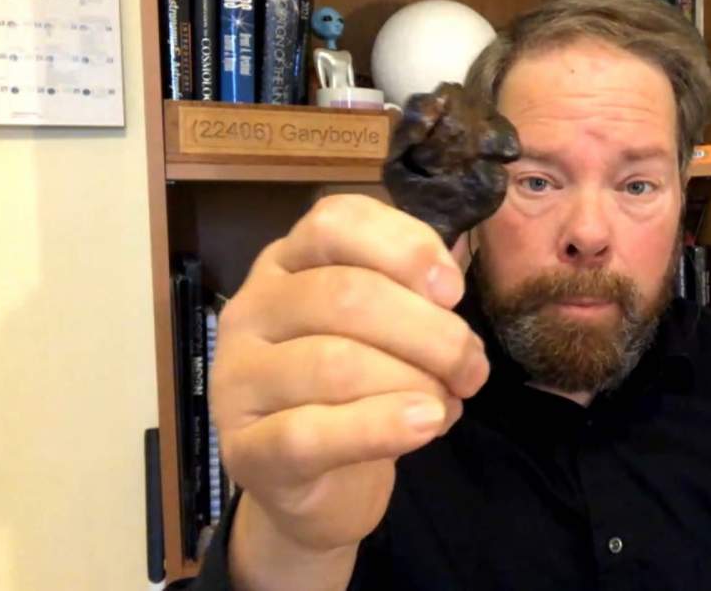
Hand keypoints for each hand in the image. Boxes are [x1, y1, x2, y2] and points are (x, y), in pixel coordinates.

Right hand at [210, 194, 488, 572]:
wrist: (319, 489)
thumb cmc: (360, 393)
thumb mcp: (390, 331)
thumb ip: (418, 291)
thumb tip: (452, 271)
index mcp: (286, 263)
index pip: (334, 221)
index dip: (404, 248)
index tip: (453, 291)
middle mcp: (252, 309)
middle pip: (345, 295)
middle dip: (429, 331)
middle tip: (472, 369)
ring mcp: (238, 379)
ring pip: (333, 364)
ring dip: (414, 382)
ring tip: (448, 403)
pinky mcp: (245, 449)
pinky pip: (310, 433)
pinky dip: (381, 427)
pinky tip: (426, 425)